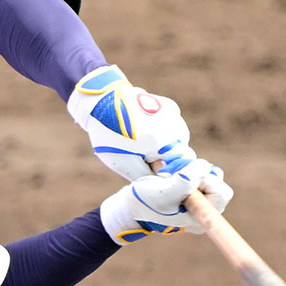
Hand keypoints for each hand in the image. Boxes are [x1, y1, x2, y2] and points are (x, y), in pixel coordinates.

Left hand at [67, 65, 195, 180]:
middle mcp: (174, 126)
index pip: (183, 166)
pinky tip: (144, 127)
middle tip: (142, 154)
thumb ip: (149, 177)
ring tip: (141, 140)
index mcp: (163, 142)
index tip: (155, 171)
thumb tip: (166, 184)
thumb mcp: (125, 163)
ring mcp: (173, 113)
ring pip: (178, 139)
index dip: (171, 172)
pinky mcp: (170, 106)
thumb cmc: (110, 135)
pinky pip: (173, 125)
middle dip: (166, 157)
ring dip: (165, 144)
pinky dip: (163, 130)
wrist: (101, 102)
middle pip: (181, 153)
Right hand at [99, 158, 233, 244]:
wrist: (128, 206)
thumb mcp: (164, 191)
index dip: (205, 179)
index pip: (221, 192)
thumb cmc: (144, 202)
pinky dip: (186, 166)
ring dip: (190, 167)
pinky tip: (169, 172)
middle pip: (217, 181)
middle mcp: (203, 211)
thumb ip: (186, 180)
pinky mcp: (190, 190)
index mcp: (201, 218)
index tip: (181, 179)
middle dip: (198, 171)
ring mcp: (198, 201)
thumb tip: (206, 167)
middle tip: (176, 172)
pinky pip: (198, 172)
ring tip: (170, 172)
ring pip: (208, 173)